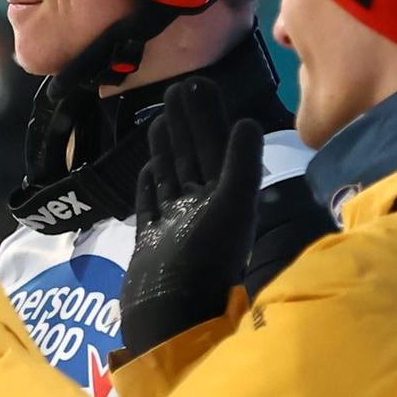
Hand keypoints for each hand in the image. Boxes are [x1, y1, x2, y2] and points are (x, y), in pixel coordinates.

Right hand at [121, 76, 262, 353]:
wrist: (169, 313)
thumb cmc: (203, 261)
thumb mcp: (230, 208)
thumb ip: (241, 164)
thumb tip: (248, 120)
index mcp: (226, 198)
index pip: (218, 145)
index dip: (210, 115)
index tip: (199, 83)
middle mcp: (203, 208)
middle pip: (195, 155)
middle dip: (189, 122)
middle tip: (179, 87)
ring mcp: (175, 224)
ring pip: (173, 175)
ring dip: (169, 145)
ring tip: (162, 116)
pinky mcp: (151, 240)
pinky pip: (151, 204)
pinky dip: (150, 182)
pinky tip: (149, 164)